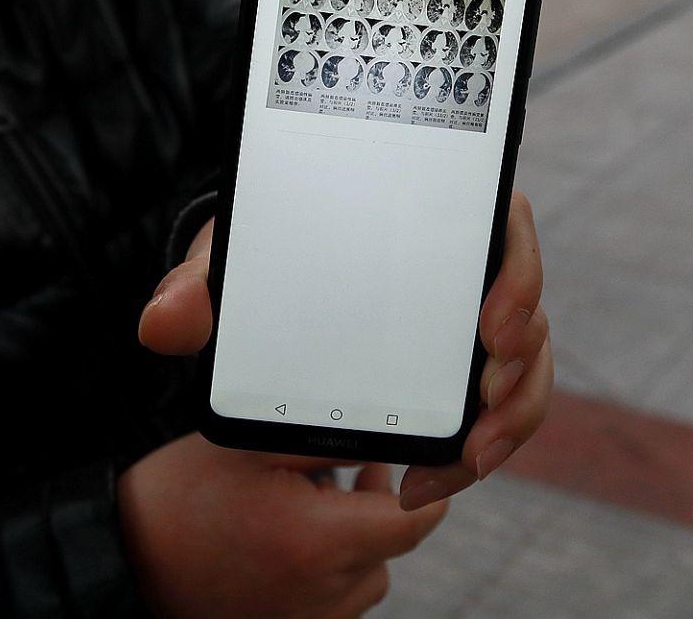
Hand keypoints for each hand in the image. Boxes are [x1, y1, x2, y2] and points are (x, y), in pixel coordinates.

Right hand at [118, 433, 445, 618]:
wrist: (124, 562)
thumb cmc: (182, 499)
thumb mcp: (253, 447)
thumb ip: (331, 437)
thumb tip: (390, 430)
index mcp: (318, 542)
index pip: (415, 521)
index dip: (427, 487)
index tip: (416, 462)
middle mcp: (323, 594)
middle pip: (391, 547)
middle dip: (377, 504)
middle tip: (341, 469)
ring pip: (367, 577)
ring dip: (353, 539)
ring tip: (304, 504)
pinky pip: (337, 600)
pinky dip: (329, 571)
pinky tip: (289, 539)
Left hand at [140, 192, 552, 512]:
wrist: (262, 287)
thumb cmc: (264, 252)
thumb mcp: (233, 259)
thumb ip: (198, 285)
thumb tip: (163, 324)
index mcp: (433, 213)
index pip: (508, 223)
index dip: (519, 273)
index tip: (491, 324)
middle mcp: (466, 267)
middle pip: (529, 308)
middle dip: (522, 367)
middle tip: (485, 404)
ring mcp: (470, 323)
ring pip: (525, 369)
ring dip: (512, 418)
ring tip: (469, 460)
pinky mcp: (459, 373)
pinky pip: (497, 410)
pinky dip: (477, 449)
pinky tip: (430, 480)